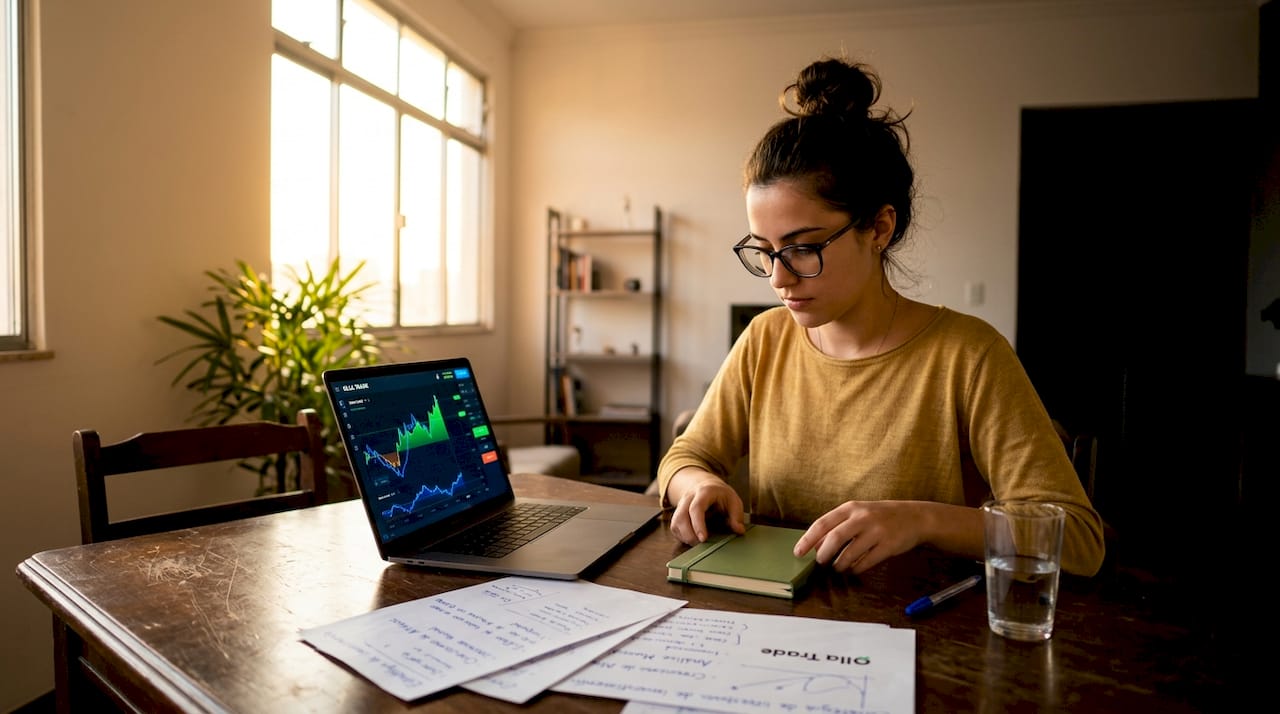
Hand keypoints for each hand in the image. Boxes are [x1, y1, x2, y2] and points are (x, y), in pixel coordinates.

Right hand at [667, 468, 745, 544]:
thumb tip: (739, 530)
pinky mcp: (677, 515)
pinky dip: (683, 537)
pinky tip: (694, 540)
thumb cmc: (720, 495)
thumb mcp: (733, 500)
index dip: (698, 524)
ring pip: (675, 524)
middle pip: (681, 517)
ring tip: (699, 543)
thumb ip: (737, 515)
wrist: (705, 485)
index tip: (703, 539)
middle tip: (702, 545)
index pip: (696, 508)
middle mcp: (688, 498)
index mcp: (703, 492)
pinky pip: (675, 528)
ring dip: (686, 537)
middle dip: (690, 535)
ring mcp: (680, 506)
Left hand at [792, 500, 924, 574]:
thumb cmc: (880, 516)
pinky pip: (866, 562)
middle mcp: (862, 518)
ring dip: (839, 565)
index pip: (822, 523)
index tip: (798, 552)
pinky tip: (853, 569)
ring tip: (837, 567)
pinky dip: (856, 569)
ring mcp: (876, 532)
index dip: (808, 540)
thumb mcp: (858, 514)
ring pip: (849, 554)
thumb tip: (815, 546)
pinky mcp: (888, 546)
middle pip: (834, 538)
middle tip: (820, 563)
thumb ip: (838, 526)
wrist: (915, 517)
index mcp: (851, 508)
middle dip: (823, 554)